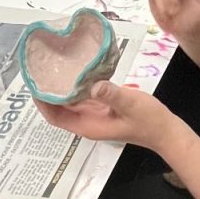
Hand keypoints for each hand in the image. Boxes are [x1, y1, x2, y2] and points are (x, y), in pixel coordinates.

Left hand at [32, 81, 171, 149]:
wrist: (165, 130)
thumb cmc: (149, 120)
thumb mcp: (131, 104)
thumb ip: (113, 94)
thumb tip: (93, 84)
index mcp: (89, 125)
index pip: (56, 117)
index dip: (42, 103)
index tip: (34, 84)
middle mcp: (87, 122)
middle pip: (58, 110)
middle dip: (46, 93)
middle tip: (39, 69)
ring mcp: (95, 115)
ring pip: (69, 103)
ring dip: (58, 89)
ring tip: (51, 67)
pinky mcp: (103, 108)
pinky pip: (81, 98)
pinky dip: (74, 86)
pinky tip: (75, 71)